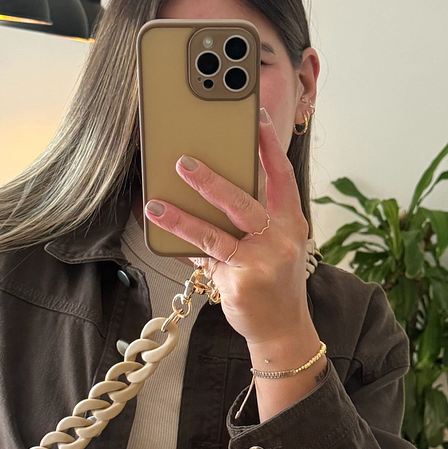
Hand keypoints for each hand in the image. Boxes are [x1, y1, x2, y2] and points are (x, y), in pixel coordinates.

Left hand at [143, 107, 311, 347]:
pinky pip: (202, 259)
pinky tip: (160, 233)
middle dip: (211, 180)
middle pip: (243, 201)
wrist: (282, 329)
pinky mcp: (240, 283)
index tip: (258, 119)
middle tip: (183, 161)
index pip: (282, 176)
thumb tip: (201, 192)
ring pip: (216, 233)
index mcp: (291, 222)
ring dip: (182, 217)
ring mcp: (261, 262)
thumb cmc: (272, 282)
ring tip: (156, 203)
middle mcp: (280, 239)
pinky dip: (180, 246)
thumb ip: (244, 221)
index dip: (270, 146)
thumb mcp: (269, 247)